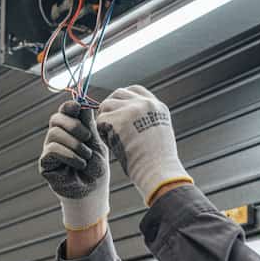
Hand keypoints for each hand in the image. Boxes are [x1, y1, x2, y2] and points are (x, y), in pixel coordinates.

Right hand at [39, 101, 109, 229]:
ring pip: (54, 133)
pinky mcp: (45, 163)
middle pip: (56, 119)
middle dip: (73, 125)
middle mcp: (58, 136)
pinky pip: (52, 149)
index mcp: (71, 129)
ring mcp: (50, 149)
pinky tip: (79, 164)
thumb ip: (89, 124)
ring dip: (74, 144)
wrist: (94, 190)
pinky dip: (69, 155)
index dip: (69, 106)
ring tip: (86, 156)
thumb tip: (83, 102)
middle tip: (87, 138)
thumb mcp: (96, 142)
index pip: (64, 110)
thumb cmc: (96, 166)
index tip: (77, 107)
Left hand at [96, 85, 191, 205]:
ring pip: (106, 105)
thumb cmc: (157, 162)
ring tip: (111, 136)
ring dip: (104, 120)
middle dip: (110, 107)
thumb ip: (145, 120)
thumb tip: (127, 119)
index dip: (123, 98)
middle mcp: (145, 104)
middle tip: (108, 123)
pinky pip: (100, 120)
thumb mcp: (158, 133)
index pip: (135, 90)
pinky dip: (102, 132)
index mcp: (157, 106)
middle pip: (118, 93)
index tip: (117, 110)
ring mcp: (132, 110)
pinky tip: (111, 143)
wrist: (157, 170)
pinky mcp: (119, 120)